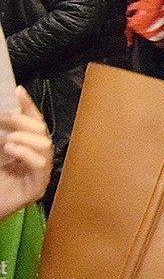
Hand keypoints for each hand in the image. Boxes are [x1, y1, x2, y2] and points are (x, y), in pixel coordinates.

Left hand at [0, 88, 52, 216]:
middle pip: (41, 130)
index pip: (32, 122)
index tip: (17, 91)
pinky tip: (11, 150)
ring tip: (7, 139)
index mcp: (25, 147)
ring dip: (25, 137)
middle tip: (3, 118)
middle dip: (23, 121)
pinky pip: (41, 165)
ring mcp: (38, 173)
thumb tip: (4, 111)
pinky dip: (26, 153)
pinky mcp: (37, 187)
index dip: (27, 106)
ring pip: (45, 145)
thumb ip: (1, 133)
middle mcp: (35, 158)